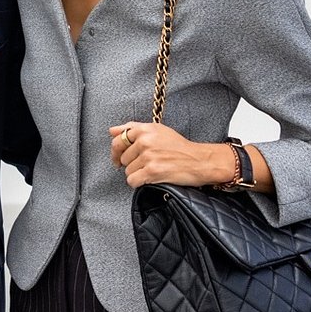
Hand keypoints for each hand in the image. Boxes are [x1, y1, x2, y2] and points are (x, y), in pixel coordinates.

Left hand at [111, 122, 231, 187]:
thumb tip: (111, 131)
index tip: (120, 158)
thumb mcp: (157, 130)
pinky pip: (133, 181)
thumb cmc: (179, 147)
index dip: (117, 152)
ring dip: (137, 174)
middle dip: (131, 164)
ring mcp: (148, 156)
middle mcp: (145, 141)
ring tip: (152, 170)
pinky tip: (150, 179)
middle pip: (123, 158)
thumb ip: (132, 128)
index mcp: (145, 129)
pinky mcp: (152, 171)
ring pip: (127, 171)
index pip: (118, 140)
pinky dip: (139, 183)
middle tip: (145, 165)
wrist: (199, 161)